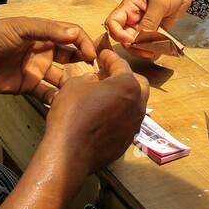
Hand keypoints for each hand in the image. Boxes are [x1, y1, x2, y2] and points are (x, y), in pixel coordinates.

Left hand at [0, 17, 96, 97]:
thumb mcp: (21, 28)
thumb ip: (47, 31)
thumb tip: (75, 34)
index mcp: (42, 33)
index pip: (71, 35)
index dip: (84, 43)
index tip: (92, 56)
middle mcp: (43, 50)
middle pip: (70, 56)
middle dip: (84, 64)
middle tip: (96, 76)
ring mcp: (36, 69)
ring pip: (61, 77)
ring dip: (72, 83)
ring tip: (83, 93)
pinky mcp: (27, 86)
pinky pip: (46, 93)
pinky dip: (57, 99)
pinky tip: (66, 104)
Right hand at [43, 48, 148, 178]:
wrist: (70, 153)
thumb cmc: (72, 114)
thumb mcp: (75, 85)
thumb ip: (89, 78)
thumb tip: (95, 80)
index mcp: (128, 85)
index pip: (121, 65)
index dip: (110, 57)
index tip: (103, 54)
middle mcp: (137, 104)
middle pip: (138, 84)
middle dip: (125, 76)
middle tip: (107, 75)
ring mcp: (134, 125)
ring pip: (135, 104)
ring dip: (123, 97)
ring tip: (105, 95)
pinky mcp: (127, 141)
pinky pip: (127, 121)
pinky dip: (119, 115)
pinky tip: (103, 116)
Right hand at [106, 0, 194, 52]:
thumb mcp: (159, 3)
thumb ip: (149, 21)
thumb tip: (140, 40)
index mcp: (129, 7)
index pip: (113, 23)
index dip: (117, 34)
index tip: (130, 40)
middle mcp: (133, 18)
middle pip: (124, 37)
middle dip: (132, 46)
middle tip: (146, 51)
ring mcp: (145, 24)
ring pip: (137, 43)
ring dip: (143, 50)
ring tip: (154, 52)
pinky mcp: (156, 29)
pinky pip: (151, 42)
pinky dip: (153, 48)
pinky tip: (160, 50)